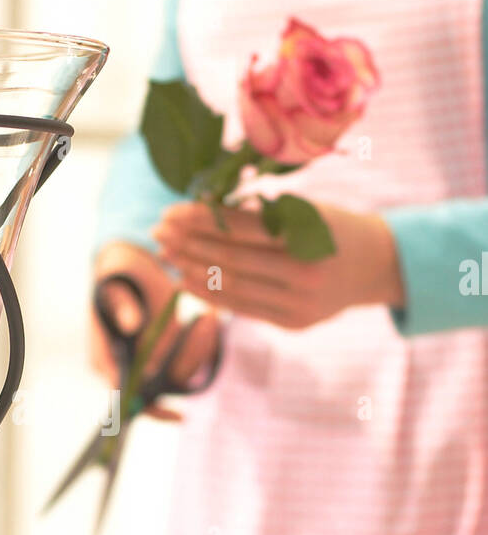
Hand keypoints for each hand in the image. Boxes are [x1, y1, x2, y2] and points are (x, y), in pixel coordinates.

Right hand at [91, 241, 218, 419]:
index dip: (151, 409)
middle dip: (187, 361)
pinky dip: (204, 341)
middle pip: (162, 387)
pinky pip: (192, 357)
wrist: (131, 265)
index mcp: (106, 360)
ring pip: (181, 372)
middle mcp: (129, 368)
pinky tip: (211, 316)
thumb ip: (122, 305)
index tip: (176, 415)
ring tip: (210, 316)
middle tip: (205, 326)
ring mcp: (151, 361)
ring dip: (200, 348)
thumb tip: (132, 325)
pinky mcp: (171, 351)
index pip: (127, 397)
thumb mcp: (115, 285)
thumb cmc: (116, 275)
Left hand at [152, 199, 404, 329]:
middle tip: (158, 234)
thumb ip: (261, 215)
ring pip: (234, 288)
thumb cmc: (333, 227)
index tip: (170, 213)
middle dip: (189, 245)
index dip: (201, 220)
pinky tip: (188, 282)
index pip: (240, 227)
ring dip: (193, 272)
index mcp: (308, 234)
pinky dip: (213, 296)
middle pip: (232, 259)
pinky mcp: (294, 324)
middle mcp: (304, 272)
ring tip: (167, 257)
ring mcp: (299, 304)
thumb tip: (200, 212)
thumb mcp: (306, 210)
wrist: (377, 266)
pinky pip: (244, 308)